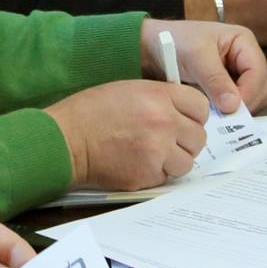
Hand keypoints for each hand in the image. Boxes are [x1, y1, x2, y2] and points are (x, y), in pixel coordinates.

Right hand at [46, 80, 210, 189]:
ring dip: (175, 160)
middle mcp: (164, 122)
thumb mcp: (128, 89)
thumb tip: (181, 111)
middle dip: (186, 140)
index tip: (185, 120)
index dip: (193, 115)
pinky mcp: (148, 175)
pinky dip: (157, 173)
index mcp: (159, 96)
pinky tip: (139, 163)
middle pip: (198, 137)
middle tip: (169, 141)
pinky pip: (167, 177)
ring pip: (187, 161)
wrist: (66, 140)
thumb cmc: (90, 112)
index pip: (200, 107)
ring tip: (153, 154)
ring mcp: (157, 151)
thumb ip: (160, 98)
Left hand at [141, 18, 266, 112]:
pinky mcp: (226, 88)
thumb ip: (215, 80)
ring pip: (251, 99)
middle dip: (246, 103)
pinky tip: (214, 117)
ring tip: (218, 117)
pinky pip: (236, 104)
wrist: (151, 48)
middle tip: (226, 118)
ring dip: (237, 110)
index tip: (232, 109)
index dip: (249, 92)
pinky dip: (228, 112)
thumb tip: (234, 106)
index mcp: (243, 42)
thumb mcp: (196, 57)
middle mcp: (245, 59)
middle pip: (260, 87)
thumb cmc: (175, 43)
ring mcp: (237, 74)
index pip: (258, 72)